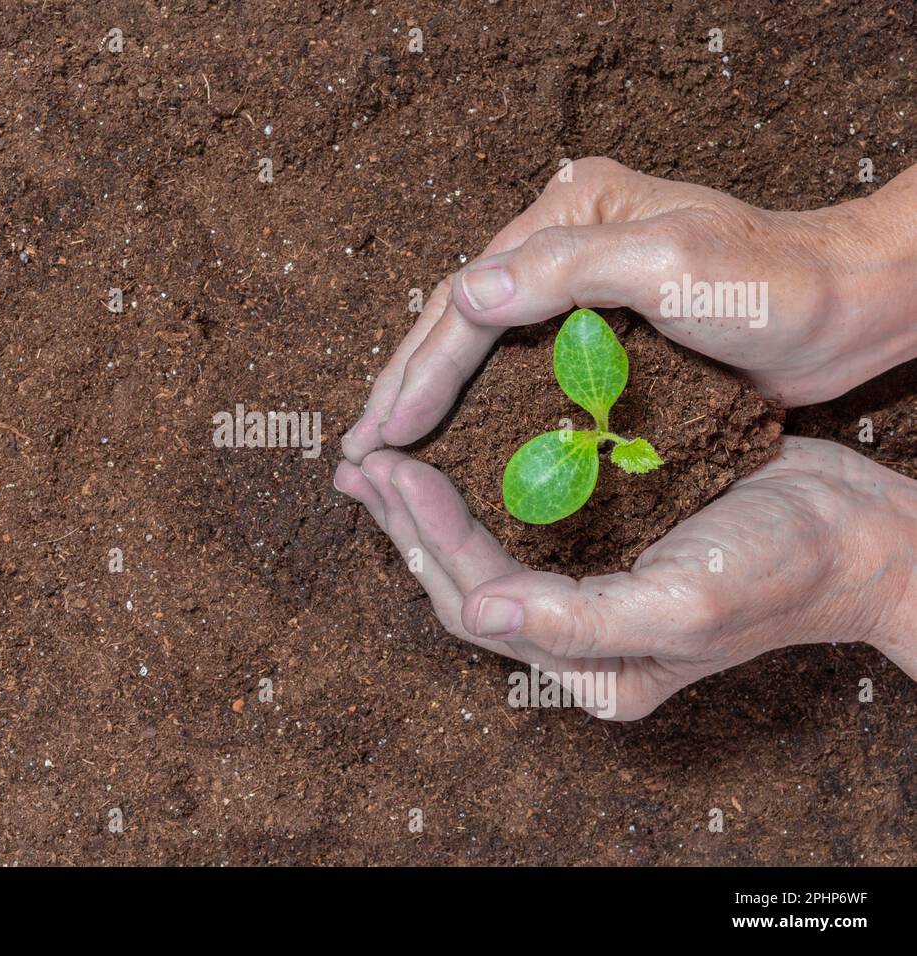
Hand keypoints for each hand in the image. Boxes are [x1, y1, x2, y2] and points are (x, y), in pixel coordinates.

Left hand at [335, 437, 916, 719]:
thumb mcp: (684, 606)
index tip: (391, 471)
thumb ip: (577, 622)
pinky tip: (451, 444)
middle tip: (360, 462)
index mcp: (589, 669)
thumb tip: (477, 613)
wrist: (859, 532)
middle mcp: (577, 638)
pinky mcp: (601, 541)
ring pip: (481, 547)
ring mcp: (586, 587)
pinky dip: (476, 480)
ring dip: (426, 504)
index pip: (477, 604)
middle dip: (406, 523)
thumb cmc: (783, 571)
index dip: (429, 538)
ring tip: (378, 458)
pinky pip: (518, 514)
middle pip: (463, 580)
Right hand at [342, 158, 916, 464]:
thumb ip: (567, 268)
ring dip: (433, 403)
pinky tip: (455, 446)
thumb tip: (465, 292)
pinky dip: (481, 411)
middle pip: (461, 323)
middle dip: (406, 389)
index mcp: (568, 213)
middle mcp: (562, 244)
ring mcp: (579, 289)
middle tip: (360, 454)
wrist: (849, 306)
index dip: (421, 371)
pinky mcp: (599, 332)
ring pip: (483, 351)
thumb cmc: (773, 282)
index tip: (385, 434)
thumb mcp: (673, 264)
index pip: (470, 301)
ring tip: (388, 455)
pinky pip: (521, 373)